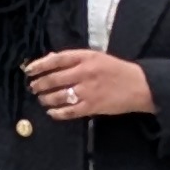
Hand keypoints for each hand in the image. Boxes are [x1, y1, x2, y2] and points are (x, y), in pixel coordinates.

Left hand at [26, 50, 154, 120]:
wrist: (140, 85)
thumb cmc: (117, 70)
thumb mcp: (97, 57)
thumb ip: (74, 59)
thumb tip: (49, 59)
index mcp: (86, 57)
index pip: (56, 59)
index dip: (39, 65)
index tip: (29, 70)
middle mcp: (84, 73)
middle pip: (53, 79)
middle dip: (39, 84)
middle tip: (33, 87)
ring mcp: (87, 91)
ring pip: (58, 96)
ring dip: (45, 99)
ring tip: (42, 99)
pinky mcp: (91, 106)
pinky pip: (68, 111)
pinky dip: (56, 112)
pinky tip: (52, 112)